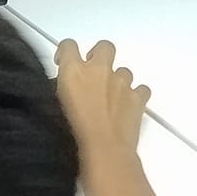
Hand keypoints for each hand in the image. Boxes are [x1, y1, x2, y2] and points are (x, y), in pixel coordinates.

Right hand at [55, 39, 149, 167]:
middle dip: (99, 56)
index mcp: (74, 70)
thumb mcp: (55, 107)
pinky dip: (136, 95)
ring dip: (118, 80)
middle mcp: (100, 70)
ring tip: (111, 98)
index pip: (68, 46)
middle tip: (93, 73)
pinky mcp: (138, 97)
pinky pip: (141, 89)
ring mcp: (122, 82)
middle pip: (104, 47)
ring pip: (124, 70)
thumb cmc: (72, 133)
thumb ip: (61, 90)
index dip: (65, 52)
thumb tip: (65, 89)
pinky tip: (128, 107)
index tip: (63, 63)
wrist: (103, 149)